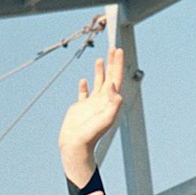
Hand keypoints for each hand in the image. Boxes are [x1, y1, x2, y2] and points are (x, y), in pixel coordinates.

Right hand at [59, 46, 125, 184]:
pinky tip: (84, 80)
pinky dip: (84, 86)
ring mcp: (92, 104)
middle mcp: (103, 101)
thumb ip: (113, 102)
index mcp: (110, 101)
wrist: (76, 146)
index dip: (118, 64)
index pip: (117, 78)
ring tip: (100, 59)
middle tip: (114, 48)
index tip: (119, 50)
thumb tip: (114, 85)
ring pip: (98, 83)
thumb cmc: (91, 135)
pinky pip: (84, 94)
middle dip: (112, 63)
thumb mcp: (106, 119)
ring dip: (100, 71)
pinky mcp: (80, 108)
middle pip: (110, 77)